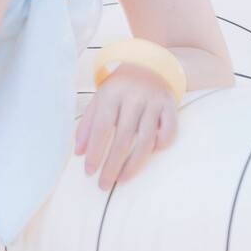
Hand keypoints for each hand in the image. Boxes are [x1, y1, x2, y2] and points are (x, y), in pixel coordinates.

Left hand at [76, 64, 178, 190]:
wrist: (147, 65)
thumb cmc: (118, 89)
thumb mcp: (98, 101)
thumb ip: (87, 125)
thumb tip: (79, 152)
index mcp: (111, 95)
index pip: (101, 128)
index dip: (95, 152)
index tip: (89, 172)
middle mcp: (133, 98)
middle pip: (123, 138)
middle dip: (112, 165)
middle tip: (103, 184)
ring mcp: (154, 103)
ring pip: (147, 140)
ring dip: (134, 164)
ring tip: (121, 179)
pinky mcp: (171, 107)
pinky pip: (170, 131)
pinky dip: (161, 145)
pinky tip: (149, 156)